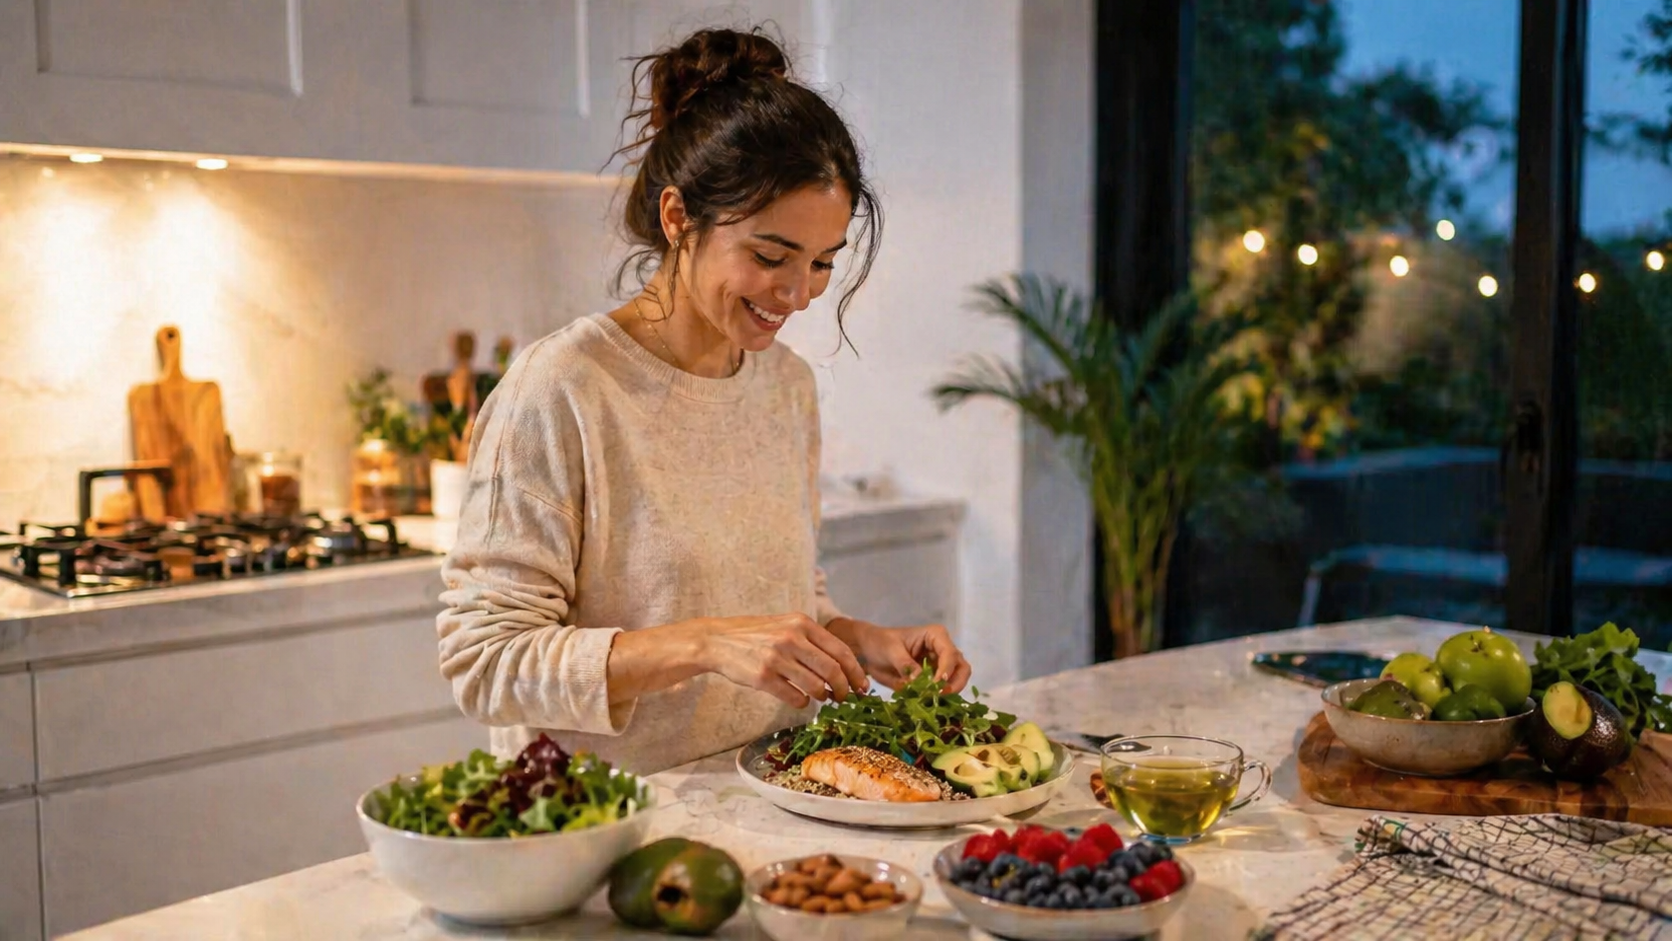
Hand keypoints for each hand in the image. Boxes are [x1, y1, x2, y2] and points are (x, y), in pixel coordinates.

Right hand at [693, 613, 869, 707]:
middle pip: (832, 671)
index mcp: (802, 623)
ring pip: (816, 687)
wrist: (718, 640)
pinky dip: (802, 702)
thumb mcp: (785, 625)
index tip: (862, 685)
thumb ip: (811, 641)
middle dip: (843, 689)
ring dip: (823, 697)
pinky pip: (795, 697)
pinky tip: (799, 699)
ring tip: (820, 697)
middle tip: (843, 697)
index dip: (856, 672)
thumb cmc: (755, 635)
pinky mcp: (763, 677)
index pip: (841, 650)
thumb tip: (842, 667)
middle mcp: (791, 638)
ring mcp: (776, 658)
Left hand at [832, 618, 970, 693]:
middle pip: (961, 667)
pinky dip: (938, 698)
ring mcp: (940, 665)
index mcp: (935, 636)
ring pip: (956, 680)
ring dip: (949, 692)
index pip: (950, 653)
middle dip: (955, 683)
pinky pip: (942, 690)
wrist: (869, 651)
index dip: (946, 670)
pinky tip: (926, 703)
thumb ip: (906, 665)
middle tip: (940, 695)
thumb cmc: (880, 643)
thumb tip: (919, 681)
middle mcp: (943, 649)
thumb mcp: (891, 650)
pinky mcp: (933, 679)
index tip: (936, 685)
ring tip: (933, 700)